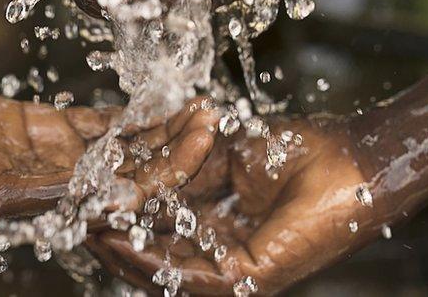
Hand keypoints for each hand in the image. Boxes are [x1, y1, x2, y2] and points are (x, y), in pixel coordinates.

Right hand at [0, 90, 219, 226]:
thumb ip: (42, 192)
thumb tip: (101, 196)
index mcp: (61, 212)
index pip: (133, 196)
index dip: (174, 169)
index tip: (207, 138)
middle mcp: (71, 188)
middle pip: (140, 170)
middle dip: (181, 146)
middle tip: (217, 113)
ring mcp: (63, 157)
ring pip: (127, 145)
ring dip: (164, 127)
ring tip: (200, 100)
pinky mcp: (50, 127)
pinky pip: (100, 120)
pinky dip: (130, 110)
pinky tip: (159, 93)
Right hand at [88, 115, 382, 294]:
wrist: (353, 158)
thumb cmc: (303, 151)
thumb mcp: (228, 149)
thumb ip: (188, 163)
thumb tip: (143, 164)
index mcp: (224, 228)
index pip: (163, 229)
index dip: (124, 215)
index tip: (91, 195)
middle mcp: (227, 256)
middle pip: (157, 257)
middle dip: (112, 238)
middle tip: (74, 218)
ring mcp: (239, 272)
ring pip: (165, 272)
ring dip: (120, 251)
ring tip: (83, 228)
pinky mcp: (250, 276)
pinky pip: (189, 275)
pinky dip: (149, 259)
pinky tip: (117, 238)